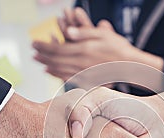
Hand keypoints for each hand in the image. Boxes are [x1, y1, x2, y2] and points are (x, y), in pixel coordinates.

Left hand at [32, 8, 162, 81]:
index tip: (34, 43)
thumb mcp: (103, 35)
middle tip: (32, 51)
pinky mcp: (87, 81)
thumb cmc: (120, 49)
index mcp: (83, 50)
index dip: (43, 46)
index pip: (57, 48)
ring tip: (38, 61)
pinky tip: (50, 71)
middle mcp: (81, 63)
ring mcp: (84, 73)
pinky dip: (56, 74)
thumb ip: (84, 33)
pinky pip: (67, 78)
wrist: (131, 67)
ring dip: (46, 64)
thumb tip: (67, 32)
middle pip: (55, 60)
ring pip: (59, 69)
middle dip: (42, 55)